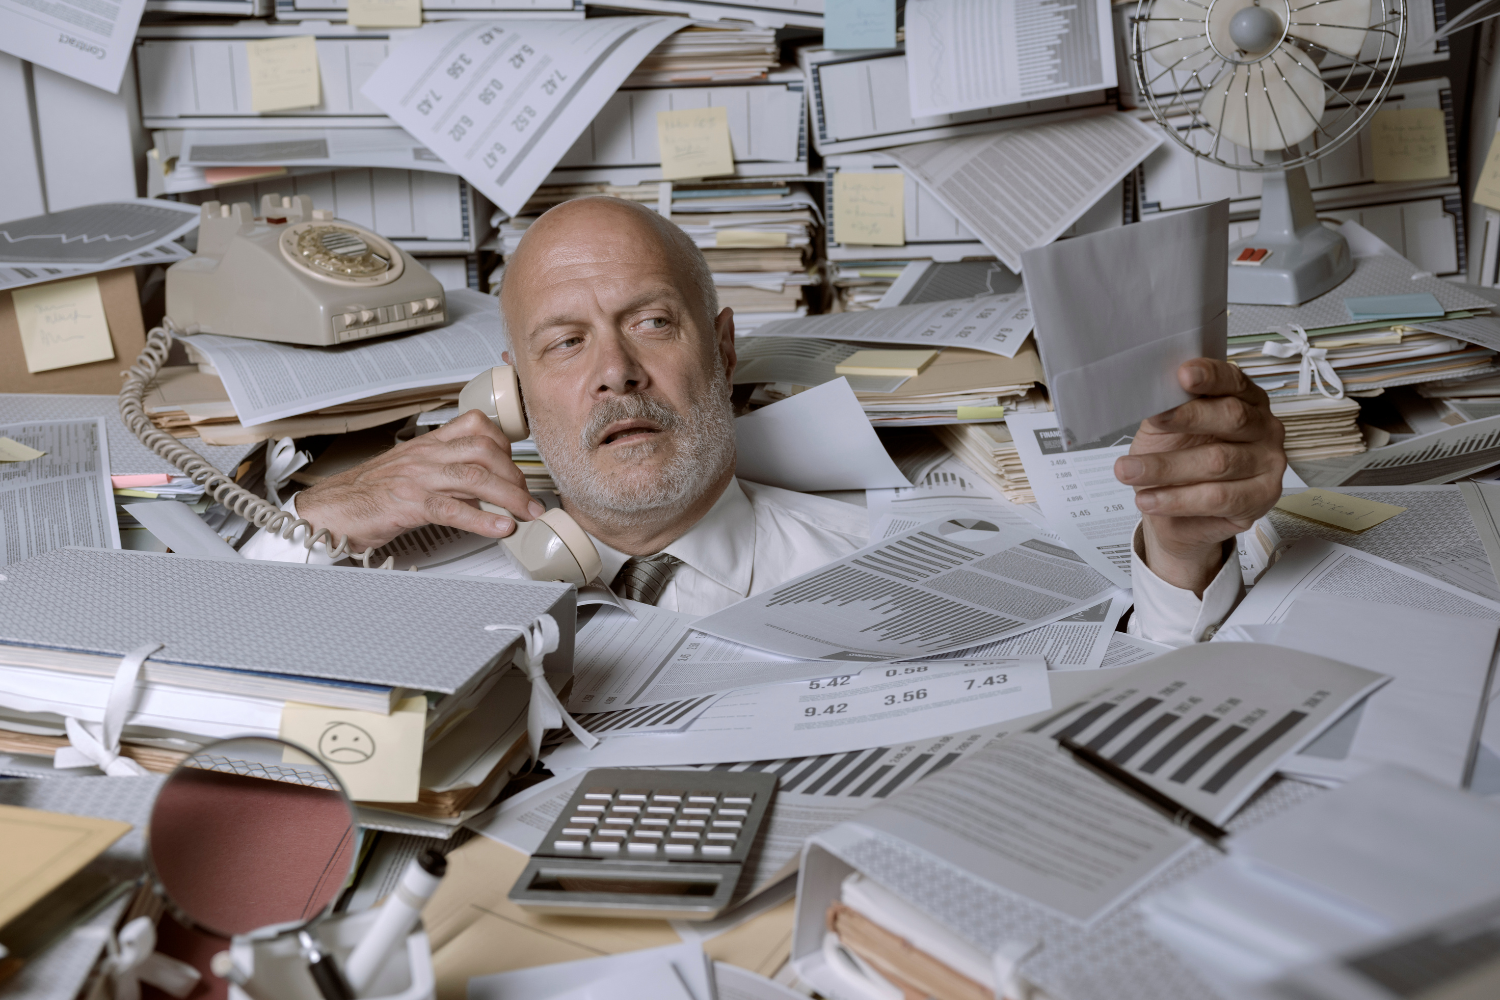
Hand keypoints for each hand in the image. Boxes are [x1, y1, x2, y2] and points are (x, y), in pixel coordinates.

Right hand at [294, 410, 544, 551]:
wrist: (330, 510)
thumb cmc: (370, 494)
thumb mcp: (412, 473)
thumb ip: (447, 474)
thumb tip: (484, 488)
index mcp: (427, 444)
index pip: (476, 426)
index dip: (505, 444)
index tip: (519, 466)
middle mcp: (425, 456)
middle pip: (485, 452)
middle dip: (516, 475)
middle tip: (529, 499)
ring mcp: (416, 478)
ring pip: (475, 477)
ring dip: (510, 497)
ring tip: (528, 514)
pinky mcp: (408, 504)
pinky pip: (453, 508)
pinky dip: (483, 519)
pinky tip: (501, 527)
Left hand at [1113, 359, 1285, 594]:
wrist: (1176, 507)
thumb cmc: (1175, 456)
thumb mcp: (1164, 427)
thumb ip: (1166, 407)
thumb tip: (1153, 393)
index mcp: (1245, 398)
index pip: (1233, 380)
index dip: (1210, 376)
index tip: (1182, 374)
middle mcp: (1264, 427)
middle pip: (1232, 416)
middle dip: (1188, 417)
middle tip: (1153, 420)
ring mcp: (1268, 462)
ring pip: (1218, 462)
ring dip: (1166, 467)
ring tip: (1127, 471)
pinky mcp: (1262, 497)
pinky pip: (1218, 498)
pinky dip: (1177, 500)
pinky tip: (1148, 499)